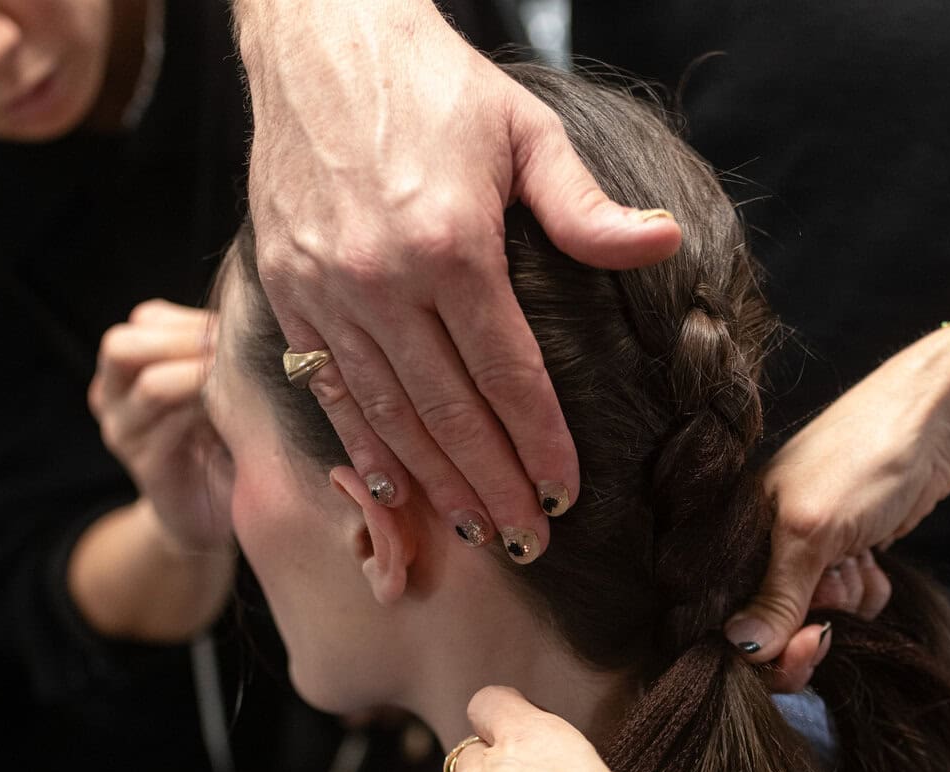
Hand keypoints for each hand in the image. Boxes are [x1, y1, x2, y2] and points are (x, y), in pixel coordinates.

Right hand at [89, 300, 230, 552]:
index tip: (238, 331)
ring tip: (239, 382)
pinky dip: (206, 415)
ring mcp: (123, 434)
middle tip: (232, 353)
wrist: (207, 513)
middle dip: (185, 341)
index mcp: (125, 369)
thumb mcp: (213, 388)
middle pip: (122, 345)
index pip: (144, 320)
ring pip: (151, 385)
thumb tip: (257, 314)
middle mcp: (112, 397)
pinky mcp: (146, 469)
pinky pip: (171, 431)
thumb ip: (214, 354)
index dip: (192, 320)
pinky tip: (235, 417)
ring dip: (202, 376)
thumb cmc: (218, 438)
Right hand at [239, 0, 681, 553]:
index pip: (508, 373)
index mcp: (449, 244)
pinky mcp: (287, 291)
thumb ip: (586, 206)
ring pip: (387, 415)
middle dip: (492, 488)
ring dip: (434, 485)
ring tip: (476, 533)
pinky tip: (395, 493)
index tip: (567, 494)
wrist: (319, 38)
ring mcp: (325, 291)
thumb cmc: (435, 83)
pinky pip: (330, 390)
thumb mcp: (525, 130)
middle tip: (528, 543)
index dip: (539, 442)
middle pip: (448, 414)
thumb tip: (661, 242)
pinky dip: (363, 450)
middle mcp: (380, 279)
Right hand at [725, 328, 949, 666]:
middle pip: (781, 629)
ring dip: (851, 599)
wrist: (936, 423)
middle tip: (844, 580)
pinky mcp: (842, 556)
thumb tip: (741, 648)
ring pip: (821, 619)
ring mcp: (807, 554)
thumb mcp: (812, 530)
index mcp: (738, 536)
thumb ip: (778, 595)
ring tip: (860, 554)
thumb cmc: (864, 455)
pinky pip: (849, 603)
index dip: (776, 646)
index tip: (815, 640)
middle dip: (823, 617)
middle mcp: (765, 548)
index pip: (738, 621)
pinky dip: (868, 589)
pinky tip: (874, 559)